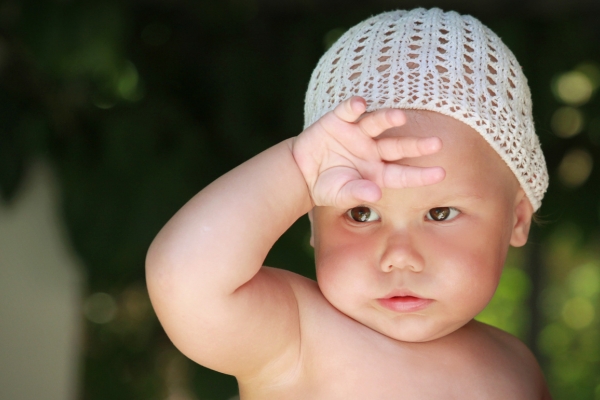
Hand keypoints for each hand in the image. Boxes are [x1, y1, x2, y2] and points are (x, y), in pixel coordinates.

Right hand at [292, 97, 444, 208]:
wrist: (300, 172)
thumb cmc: (325, 186)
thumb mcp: (340, 194)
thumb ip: (357, 193)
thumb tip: (376, 194)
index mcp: (376, 172)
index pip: (402, 174)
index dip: (421, 174)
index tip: (441, 174)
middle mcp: (372, 150)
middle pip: (398, 146)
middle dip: (416, 145)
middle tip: (436, 143)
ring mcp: (357, 134)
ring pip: (377, 123)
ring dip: (388, 119)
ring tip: (399, 117)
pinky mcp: (339, 121)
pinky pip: (348, 111)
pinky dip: (353, 107)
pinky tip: (359, 105)